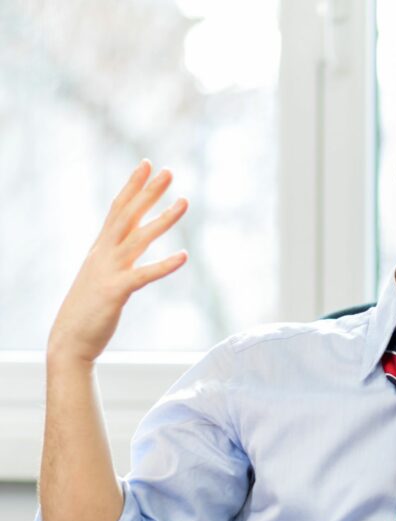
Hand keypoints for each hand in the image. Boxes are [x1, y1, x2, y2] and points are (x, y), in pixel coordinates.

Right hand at [47, 160, 188, 363]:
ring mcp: (109, 271)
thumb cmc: (89, 308)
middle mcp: (104, 254)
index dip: (133, 186)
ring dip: (163, 219)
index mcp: (101, 248)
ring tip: (185, 202)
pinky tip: (184, 256)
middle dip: (148, 192)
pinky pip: (144, 275)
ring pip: (138, 239)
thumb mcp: (103, 274)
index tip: (147, 165)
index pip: (119, 209)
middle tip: (168, 171)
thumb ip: (117, 255)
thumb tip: (130, 240)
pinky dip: (164, 265)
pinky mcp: (115, 292)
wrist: (70, 339)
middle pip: (128, 215)